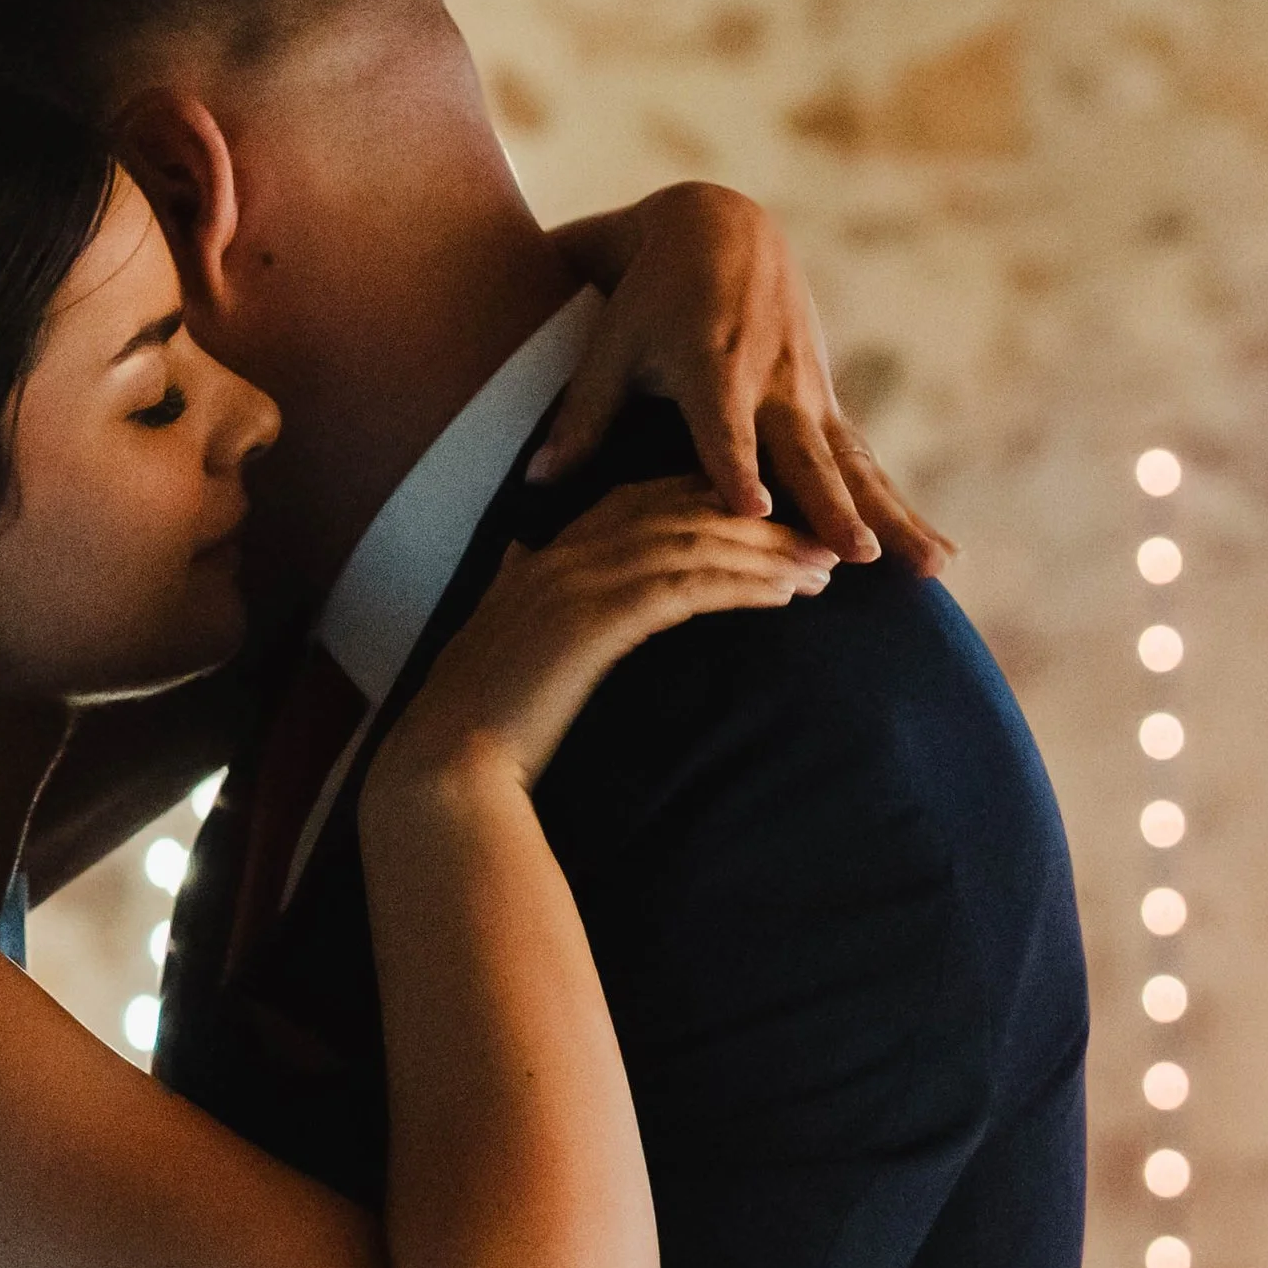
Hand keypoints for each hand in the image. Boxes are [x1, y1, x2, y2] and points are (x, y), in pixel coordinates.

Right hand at [380, 479, 835, 795]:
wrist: (446, 767)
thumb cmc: (476, 724)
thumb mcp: (496, 639)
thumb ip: (513, 590)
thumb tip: (515, 557)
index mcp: (543, 561)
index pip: (635, 501)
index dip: (705, 500)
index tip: (762, 517)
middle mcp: (561, 557)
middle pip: (677, 511)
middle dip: (754, 521)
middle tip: (817, 538)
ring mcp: (577, 584)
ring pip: (692, 542)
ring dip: (765, 553)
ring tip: (821, 568)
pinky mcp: (597, 621)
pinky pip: (688, 587)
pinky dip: (743, 584)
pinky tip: (786, 594)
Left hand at [532, 183, 951, 577]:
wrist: (722, 227)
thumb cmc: (649, 295)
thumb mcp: (611, 344)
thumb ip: (582, 415)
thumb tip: (536, 480)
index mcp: (711, 364)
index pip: (722, 424)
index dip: (736, 465)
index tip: (752, 509)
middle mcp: (770, 380)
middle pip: (804, 452)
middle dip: (830, 504)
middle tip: (855, 554)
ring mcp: (808, 393)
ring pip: (854, 465)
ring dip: (892, 517)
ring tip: (931, 570)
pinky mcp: (828, 403)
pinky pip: (866, 464)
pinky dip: (900, 508)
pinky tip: (938, 556)